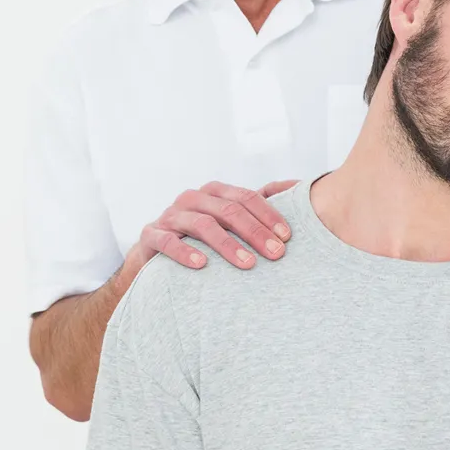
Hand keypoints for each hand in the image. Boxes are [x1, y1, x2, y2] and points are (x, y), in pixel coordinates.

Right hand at [119, 181, 294, 284]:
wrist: (155, 254)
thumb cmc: (201, 236)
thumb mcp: (228, 218)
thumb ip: (259, 203)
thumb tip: (299, 185)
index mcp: (214, 192)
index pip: (245, 197)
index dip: (268, 215)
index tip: (287, 237)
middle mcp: (192, 199)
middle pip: (228, 210)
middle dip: (255, 232)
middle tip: (275, 254)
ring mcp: (170, 216)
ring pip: (202, 224)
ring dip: (227, 244)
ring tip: (248, 264)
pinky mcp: (151, 235)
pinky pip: (167, 241)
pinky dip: (185, 251)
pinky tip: (201, 265)